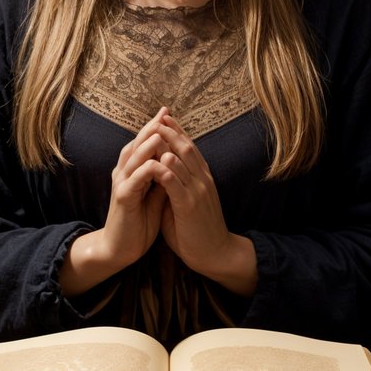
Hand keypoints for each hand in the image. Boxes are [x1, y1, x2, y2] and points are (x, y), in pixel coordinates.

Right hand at [58, 109, 169, 296]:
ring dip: (148, 143)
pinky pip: (135, 179)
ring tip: (161, 129)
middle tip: (165, 111)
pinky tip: (158, 162)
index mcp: (132, 171)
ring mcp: (122, 184)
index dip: (156, 128)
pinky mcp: (123, 198)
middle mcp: (124, 173)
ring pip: (134, 157)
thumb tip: (177, 160)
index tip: (170, 113)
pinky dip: (147, 169)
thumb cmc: (139, 222)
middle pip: (137, 143)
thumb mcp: (155, 195)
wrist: (121, 249)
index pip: (143, 143)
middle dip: (152, 127)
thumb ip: (163, 177)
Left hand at [154, 111, 257, 297]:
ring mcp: (198, 192)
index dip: (178, 132)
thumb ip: (173, 187)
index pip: (190, 148)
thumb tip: (158, 172)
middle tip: (159, 116)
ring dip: (168, 145)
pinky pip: (178, 185)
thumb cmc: (196, 230)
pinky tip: (159, 161)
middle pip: (187, 148)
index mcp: (202, 178)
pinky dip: (168, 171)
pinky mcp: (191, 206)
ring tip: (156, 130)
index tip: (164, 119)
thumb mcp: (184, 203)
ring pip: (184, 161)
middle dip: (172, 131)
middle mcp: (202, 180)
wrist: (215, 254)